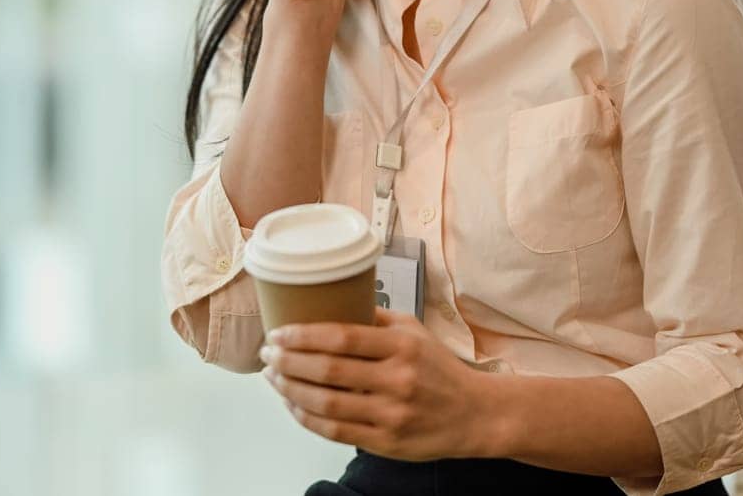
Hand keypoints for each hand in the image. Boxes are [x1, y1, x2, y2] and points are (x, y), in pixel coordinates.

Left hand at [259, 306, 501, 460]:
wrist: (474, 414)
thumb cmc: (440, 369)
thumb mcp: (415, 332)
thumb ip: (376, 319)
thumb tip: (332, 301)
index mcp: (402, 346)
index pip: (342, 336)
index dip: (303, 335)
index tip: (278, 332)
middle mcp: (396, 379)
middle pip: (327, 370)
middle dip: (288, 360)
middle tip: (267, 352)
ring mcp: (390, 414)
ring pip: (326, 404)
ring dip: (290, 389)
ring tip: (273, 376)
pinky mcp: (386, 442)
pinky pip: (335, 431)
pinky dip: (306, 418)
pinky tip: (292, 405)